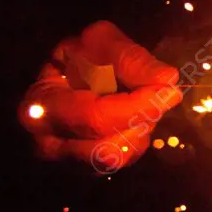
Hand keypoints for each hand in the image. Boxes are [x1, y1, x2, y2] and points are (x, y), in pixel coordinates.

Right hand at [19, 21, 180, 172]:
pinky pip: (126, 159)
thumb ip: (129, 58)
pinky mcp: (90, 169)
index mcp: (41, 108)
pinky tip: (134, 115)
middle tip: (165, 94)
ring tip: (140, 100)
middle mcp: (49, 144)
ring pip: (122, 156)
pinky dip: (138, 136)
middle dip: (142, 118)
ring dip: (141, 128)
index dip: (136, 106)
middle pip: (110, 147)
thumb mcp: (100, 42)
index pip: (95, 117)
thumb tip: (167, 79)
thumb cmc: (81, 57)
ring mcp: (69, 162)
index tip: (170, 91)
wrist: (70, 75)